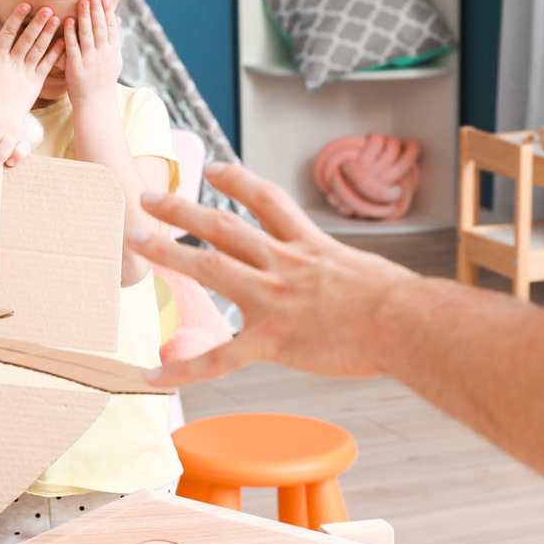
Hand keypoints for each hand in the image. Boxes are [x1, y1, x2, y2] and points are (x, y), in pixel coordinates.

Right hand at [0, 2, 61, 130]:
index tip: (26, 4)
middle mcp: (12, 62)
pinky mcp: (36, 82)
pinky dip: (55, 52)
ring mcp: (26, 72)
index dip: (17, 18)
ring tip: (57, 18)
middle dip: (38, 22)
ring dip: (48, 33)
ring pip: (39, 48)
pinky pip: (47, 64)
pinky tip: (63, 41)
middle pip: (27, 38)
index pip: (7, 33)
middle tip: (48, 7)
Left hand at [62, 0, 122, 107]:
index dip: (107, 12)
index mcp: (113, 52)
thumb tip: (118, 18)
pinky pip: (73, 46)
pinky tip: (67, 20)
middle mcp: (103, 54)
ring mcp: (90, 60)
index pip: (111, 27)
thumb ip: (114, 38)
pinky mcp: (76, 66)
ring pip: (88, 34)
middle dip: (97, 9)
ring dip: (85, 16)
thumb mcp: (113, 60)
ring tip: (82, 1)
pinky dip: (71, 33)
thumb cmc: (103, 80)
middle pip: (100, 27)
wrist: (95, 103)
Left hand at [126, 163, 422, 386]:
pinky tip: (153, 374)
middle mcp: (284, 263)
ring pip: (211, 267)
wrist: (406, 322)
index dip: (236, 182)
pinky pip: (220, 357)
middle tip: (149, 198)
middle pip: (224, 226)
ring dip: (168, 252)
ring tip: (136, 243)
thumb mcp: (370, 273)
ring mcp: (274, 298)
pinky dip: (184, 368)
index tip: (213, 169)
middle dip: (183, 210)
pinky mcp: (273, 338)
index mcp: (309, 245)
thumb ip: (349, 275)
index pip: (266, 201)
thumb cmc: (401, 304)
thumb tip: (365, 286)